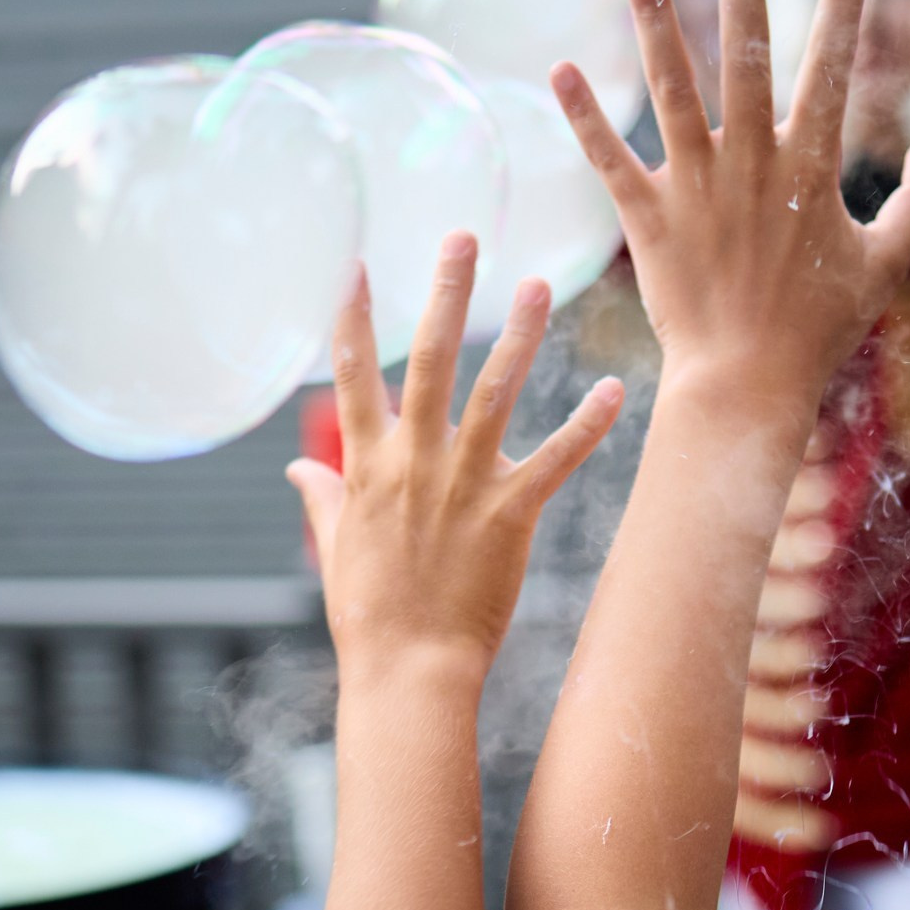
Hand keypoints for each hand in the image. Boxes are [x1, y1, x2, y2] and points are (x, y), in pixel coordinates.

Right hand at [287, 235, 622, 685]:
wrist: (407, 672)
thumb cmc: (369, 617)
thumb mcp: (337, 549)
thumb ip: (321, 499)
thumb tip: (295, 466)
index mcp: (367, 467)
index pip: (354, 377)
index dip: (352, 317)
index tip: (355, 264)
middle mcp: (413, 464)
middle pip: (429, 361)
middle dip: (446, 293)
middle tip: (464, 237)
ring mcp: (462, 485)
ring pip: (493, 394)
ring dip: (519, 336)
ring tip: (540, 284)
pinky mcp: (509, 515)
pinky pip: (554, 461)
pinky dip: (586, 425)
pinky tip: (614, 390)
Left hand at [550, 0, 909, 422]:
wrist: (748, 387)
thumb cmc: (821, 329)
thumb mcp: (886, 263)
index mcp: (811, 168)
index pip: (831, 67)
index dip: (844, 4)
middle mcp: (753, 164)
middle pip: (746, 55)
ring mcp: (697, 189)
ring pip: (671, 90)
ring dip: (652, 21)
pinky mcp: (648, 220)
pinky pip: (611, 160)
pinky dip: (585, 117)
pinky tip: (561, 67)